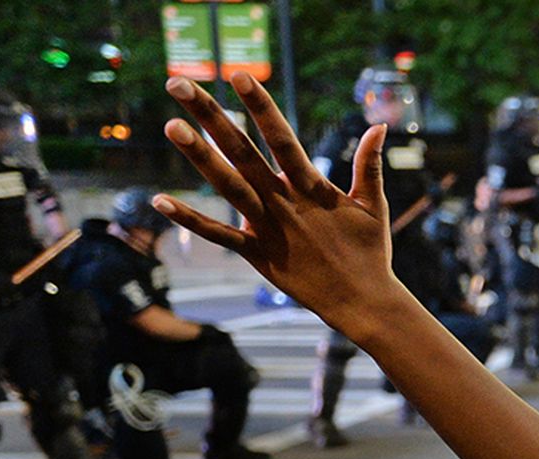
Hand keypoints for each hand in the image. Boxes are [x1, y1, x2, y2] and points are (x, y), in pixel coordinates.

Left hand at [153, 73, 410, 333]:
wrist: (364, 303)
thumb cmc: (369, 253)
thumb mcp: (374, 206)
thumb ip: (369, 165)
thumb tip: (378, 126)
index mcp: (312, 187)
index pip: (282, 137)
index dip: (260, 106)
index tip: (237, 75)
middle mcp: (285, 202)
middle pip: (242, 151)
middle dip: (211, 116)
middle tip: (178, 84)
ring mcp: (269, 228)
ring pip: (228, 185)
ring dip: (199, 156)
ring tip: (170, 125)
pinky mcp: (258, 254)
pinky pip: (219, 235)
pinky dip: (191, 220)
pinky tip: (159, 201)